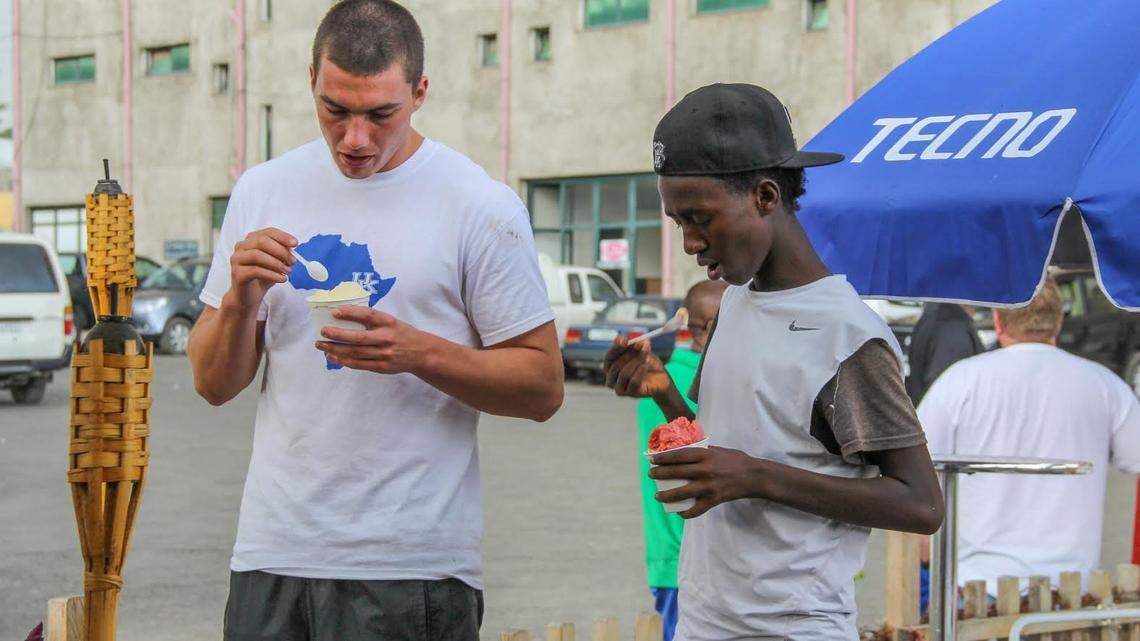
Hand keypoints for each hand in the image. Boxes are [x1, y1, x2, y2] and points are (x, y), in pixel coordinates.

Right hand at [225, 227, 296, 313]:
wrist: (249, 296)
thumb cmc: (262, 277)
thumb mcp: (276, 263)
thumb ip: (282, 254)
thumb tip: (291, 249)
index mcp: (251, 240)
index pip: (268, 232)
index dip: (283, 236)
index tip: (295, 244)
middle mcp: (241, 246)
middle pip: (262, 241)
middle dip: (281, 251)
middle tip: (293, 261)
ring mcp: (237, 259)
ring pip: (257, 255)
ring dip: (277, 263)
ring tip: (288, 271)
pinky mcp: (237, 273)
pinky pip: (255, 271)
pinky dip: (272, 274)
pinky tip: (282, 279)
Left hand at [315, 306, 432, 374]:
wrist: (421, 353)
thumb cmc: (402, 333)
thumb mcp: (392, 321)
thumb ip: (373, 320)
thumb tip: (343, 316)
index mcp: (389, 322)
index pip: (368, 315)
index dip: (351, 313)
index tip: (335, 312)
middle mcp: (387, 338)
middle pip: (358, 338)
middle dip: (338, 335)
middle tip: (323, 331)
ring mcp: (384, 354)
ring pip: (355, 353)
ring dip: (336, 349)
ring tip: (322, 345)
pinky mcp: (382, 366)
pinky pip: (359, 364)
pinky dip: (344, 361)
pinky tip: (333, 356)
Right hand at [602, 337, 672, 398]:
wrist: (660, 378)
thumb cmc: (647, 363)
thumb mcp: (643, 350)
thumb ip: (638, 344)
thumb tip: (633, 340)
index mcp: (611, 367)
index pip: (608, 358)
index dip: (616, 349)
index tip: (625, 341)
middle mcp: (612, 379)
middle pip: (615, 366)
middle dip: (629, 355)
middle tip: (641, 346)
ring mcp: (620, 388)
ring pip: (624, 374)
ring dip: (637, 363)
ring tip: (647, 357)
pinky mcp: (631, 394)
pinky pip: (633, 382)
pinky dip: (640, 372)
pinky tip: (645, 366)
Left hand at [648, 446, 764, 518]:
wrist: (754, 476)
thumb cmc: (736, 460)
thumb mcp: (718, 450)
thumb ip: (702, 451)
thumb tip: (683, 451)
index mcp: (705, 455)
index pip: (678, 455)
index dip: (663, 457)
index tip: (652, 459)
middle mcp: (705, 470)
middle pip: (676, 472)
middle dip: (660, 474)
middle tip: (650, 475)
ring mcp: (709, 486)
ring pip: (681, 492)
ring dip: (666, 495)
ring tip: (657, 495)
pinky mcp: (714, 499)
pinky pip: (696, 509)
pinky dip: (686, 513)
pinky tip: (679, 512)